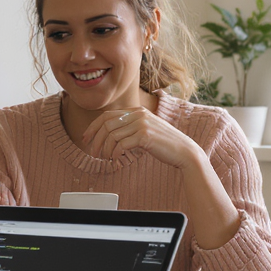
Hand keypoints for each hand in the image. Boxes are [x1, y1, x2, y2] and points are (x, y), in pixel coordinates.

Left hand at [81, 108, 203, 169]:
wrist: (184, 151)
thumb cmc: (164, 143)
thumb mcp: (146, 129)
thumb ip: (130, 126)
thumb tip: (108, 133)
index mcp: (137, 110)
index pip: (107, 115)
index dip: (93, 127)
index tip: (86, 138)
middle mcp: (138, 114)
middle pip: (106, 124)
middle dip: (95, 139)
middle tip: (92, 152)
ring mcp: (142, 123)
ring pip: (112, 135)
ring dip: (105, 149)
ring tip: (105, 158)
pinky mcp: (144, 136)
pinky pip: (121, 145)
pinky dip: (115, 154)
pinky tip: (116, 160)